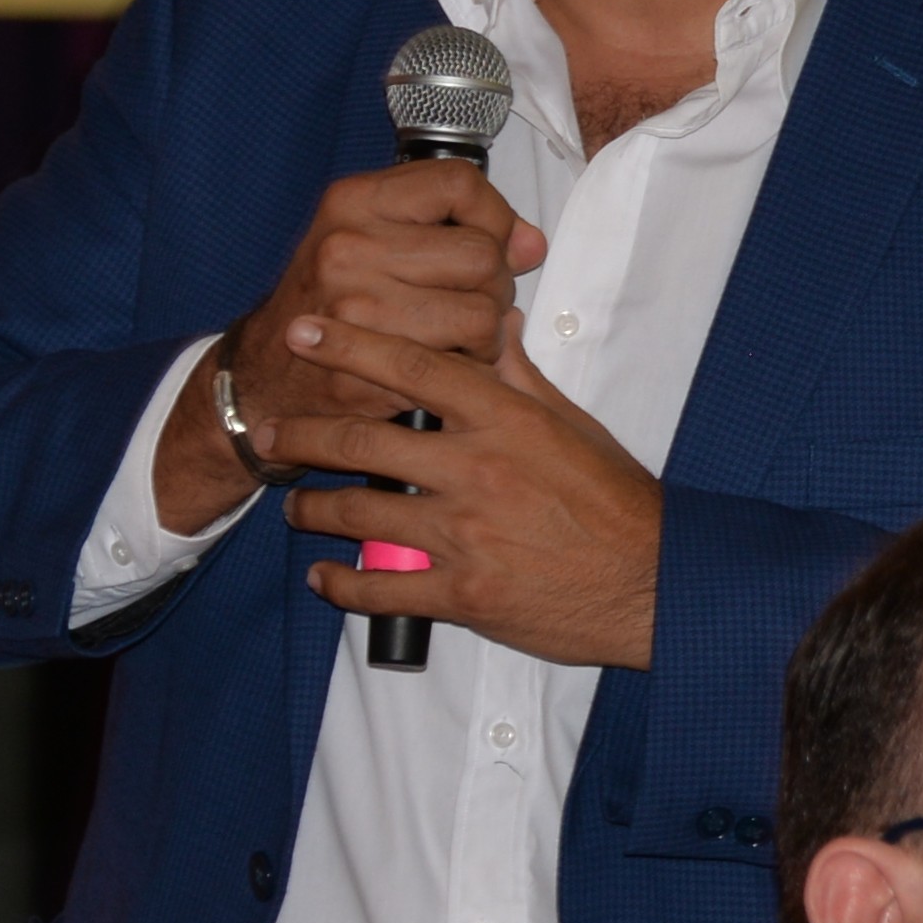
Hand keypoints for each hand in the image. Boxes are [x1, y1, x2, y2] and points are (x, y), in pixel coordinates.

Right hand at [151, 164, 547, 532]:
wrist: (267, 373)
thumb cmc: (332, 298)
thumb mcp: (375, 238)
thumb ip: (456, 226)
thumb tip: (531, 245)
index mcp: (354, 200)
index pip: (460, 183)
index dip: (494, 215)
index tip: (490, 240)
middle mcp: (349, 246)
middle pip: (482, 253)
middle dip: (494, 283)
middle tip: (467, 299)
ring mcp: (356, 307)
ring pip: (483, 312)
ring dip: (487, 333)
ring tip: (458, 335)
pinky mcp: (370, 363)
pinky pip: (463, 361)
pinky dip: (469, 367)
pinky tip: (443, 362)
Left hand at [264, 313, 661, 668]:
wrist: (651, 582)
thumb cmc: (617, 501)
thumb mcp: (573, 425)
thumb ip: (522, 378)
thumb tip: (496, 326)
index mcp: (504, 420)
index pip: (412, 369)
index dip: (350, 345)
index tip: (306, 332)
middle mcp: (476, 471)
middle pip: (364, 442)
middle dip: (303, 435)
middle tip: (271, 432)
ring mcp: (466, 536)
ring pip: (360, 516)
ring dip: (313, 509)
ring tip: (294, 506)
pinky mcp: (464, 595)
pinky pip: (382, 588)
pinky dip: (342, 584)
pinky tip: (324, 577)